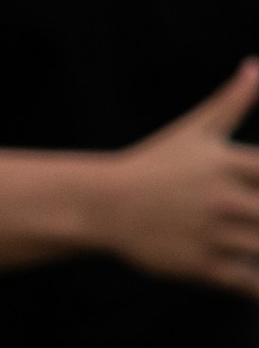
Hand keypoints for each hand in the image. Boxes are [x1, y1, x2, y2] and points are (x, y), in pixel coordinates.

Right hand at [94, 66, 258, 294]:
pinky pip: (247, 282)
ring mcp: (211, 234)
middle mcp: (221, 198)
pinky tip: (256, 278)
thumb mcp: (194, 131)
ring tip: (257, 239)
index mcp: (227, 162)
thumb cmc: (156, 164)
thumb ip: (233, 101)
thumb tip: (255, 65)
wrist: (103, 205)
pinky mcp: (199, 267)